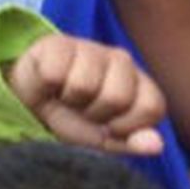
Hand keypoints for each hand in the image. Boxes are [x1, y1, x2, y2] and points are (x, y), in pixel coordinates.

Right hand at [7, 32, 165, 155]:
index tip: (109, 127)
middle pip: (116, 97)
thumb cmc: (74, 119)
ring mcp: (91, 48)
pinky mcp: (58, 43)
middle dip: (95, 114)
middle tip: (83, 110)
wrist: (33, 101)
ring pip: (83, 85)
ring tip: (66, 96)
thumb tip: (156, 145)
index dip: (126, 126)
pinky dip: (46, 87)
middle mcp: (121, 61)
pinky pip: (54, 74)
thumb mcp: (104, 139)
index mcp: (140, 85)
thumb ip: (132, 142)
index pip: (150, 107)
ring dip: (69, 100)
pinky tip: (50, 84)